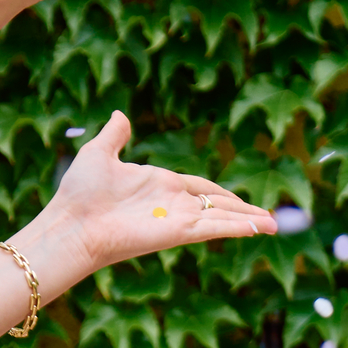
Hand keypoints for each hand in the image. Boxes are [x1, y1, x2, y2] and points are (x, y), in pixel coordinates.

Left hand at [11, 113, 279, 293]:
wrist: (72, 223)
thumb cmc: (80, 192)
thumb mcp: (99, 153)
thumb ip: (115, 136)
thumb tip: (120, 115)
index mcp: (161, 184)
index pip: (201, 188)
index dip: (223, 194)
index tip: (242, 202)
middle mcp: (174, 204)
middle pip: (219, 205)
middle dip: (245, 211)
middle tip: (270, 219)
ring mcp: (178, 219)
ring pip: (223, 218)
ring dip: (250, 222)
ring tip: (275, 227)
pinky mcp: (178, 233)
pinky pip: (215, 228)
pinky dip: (238, 228)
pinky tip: (260, 228)